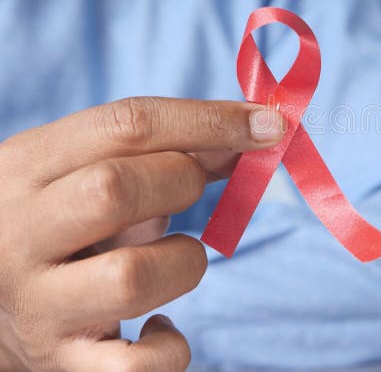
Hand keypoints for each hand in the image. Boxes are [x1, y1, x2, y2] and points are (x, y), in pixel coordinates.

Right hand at [0, 97, 284, 370]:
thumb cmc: (67, 225)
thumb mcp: (96, 171)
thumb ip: (170, 149)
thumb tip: (257, 134)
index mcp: (27, 167)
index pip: (125, 124)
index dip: (210, 119)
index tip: (270, 124)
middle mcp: (19, 234)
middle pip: (114, 189)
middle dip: (183, 181)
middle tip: (191, 189)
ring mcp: (37, 304)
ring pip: (131, 277)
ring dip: (185, 262)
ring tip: (174, 261)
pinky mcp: (61, 363)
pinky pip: (133, 368)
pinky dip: (168, 349)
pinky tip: (161, 329)